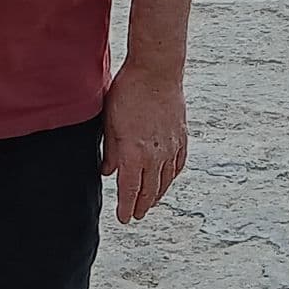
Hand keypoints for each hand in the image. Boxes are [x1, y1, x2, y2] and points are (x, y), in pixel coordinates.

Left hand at [101, 60, 187, 222]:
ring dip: (157, 195)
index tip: (123, 218)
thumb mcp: (110, 121)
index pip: (129, 190)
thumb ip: (110, 150)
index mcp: (134, 154)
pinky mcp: (181, 137)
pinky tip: (167, 179)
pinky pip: (178, 165)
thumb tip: (107, 171)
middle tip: (135, 215)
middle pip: (149, 190)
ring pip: (165, 181)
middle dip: (141, 206)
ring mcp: (171, 147)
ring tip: (150, 202)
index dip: (126, 207)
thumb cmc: (129, 91)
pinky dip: (172, 177)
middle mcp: (155, 156)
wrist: (157, 70)